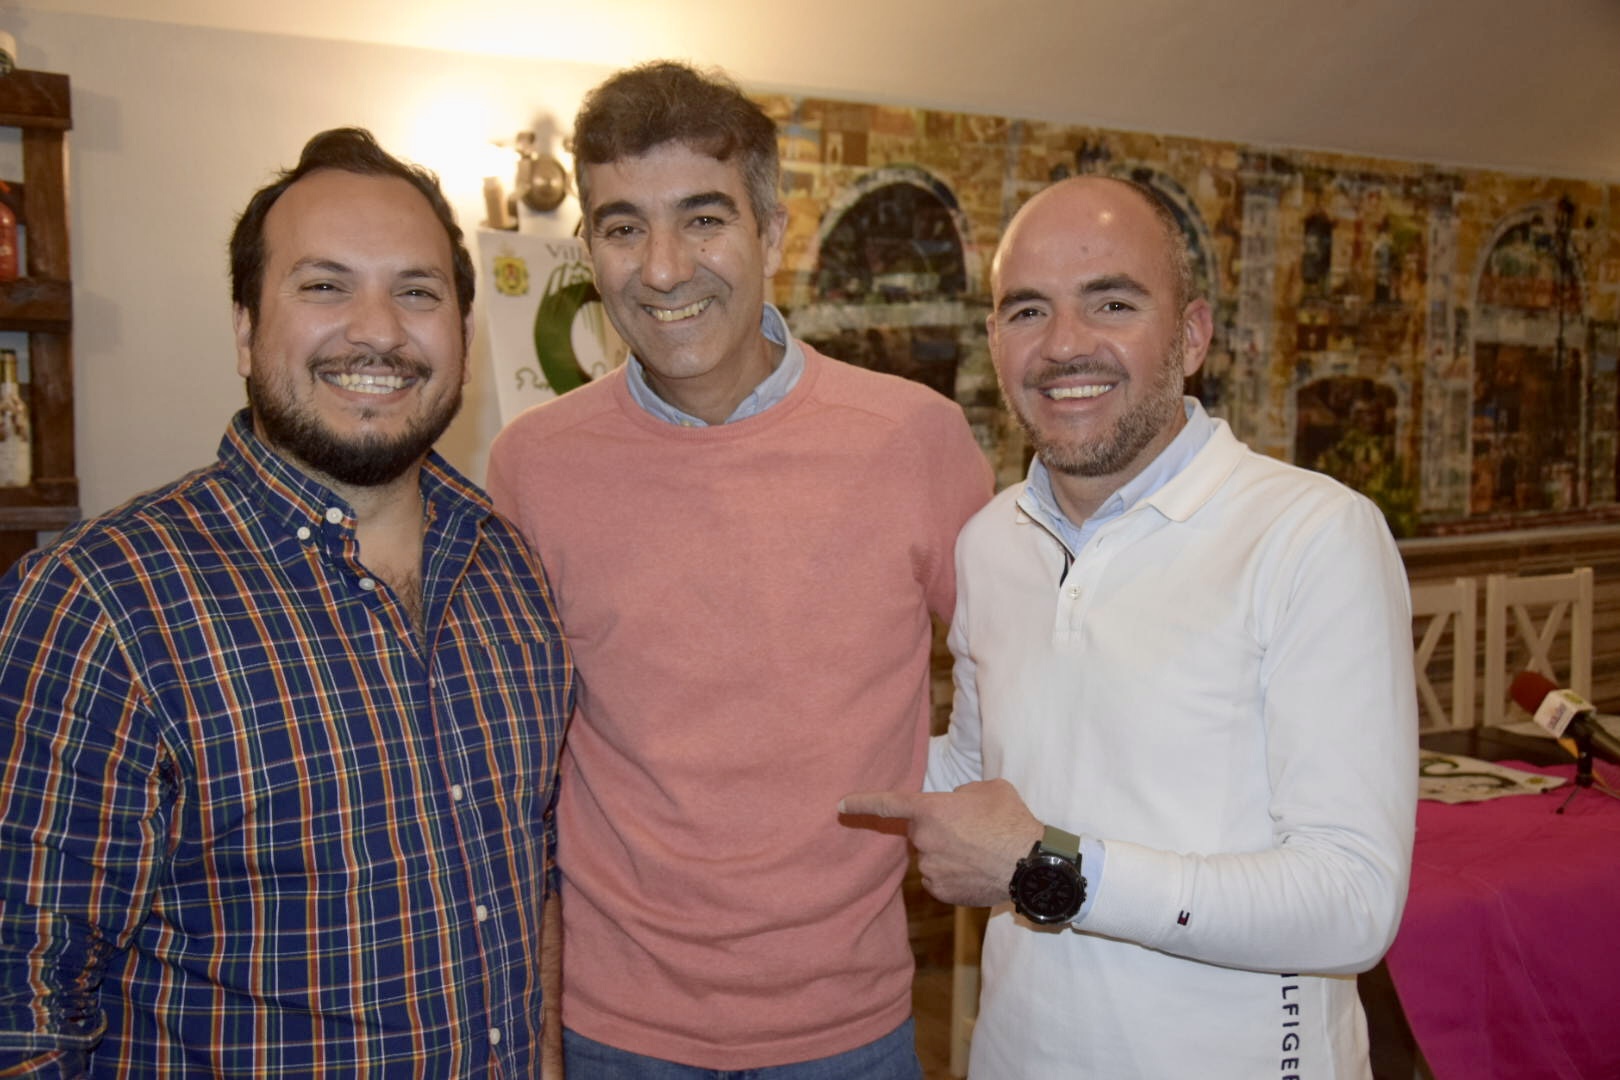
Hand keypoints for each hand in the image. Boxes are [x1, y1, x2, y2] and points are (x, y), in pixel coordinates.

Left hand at [839, 779, 1042, 906]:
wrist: (1031, 866)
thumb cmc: (1011, 821)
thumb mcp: (989, 789)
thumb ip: (962, 793)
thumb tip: (955, 803)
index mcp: (931, 811)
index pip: (888, 804)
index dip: (862, 803)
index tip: (840, 805)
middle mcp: (924, 841)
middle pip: (919, 832)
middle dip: (937, 829)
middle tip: (971, 829)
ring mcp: (931, 869)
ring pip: (930, 856)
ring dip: (947, 852)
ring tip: (980, 851)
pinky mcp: (941, 892)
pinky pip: (938, 878)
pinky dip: (952, 873)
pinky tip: (977, 869)